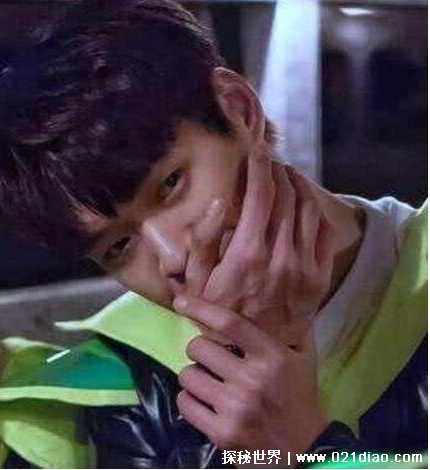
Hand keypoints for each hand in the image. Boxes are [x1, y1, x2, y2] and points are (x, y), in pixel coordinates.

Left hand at [173, 296, 326, 461]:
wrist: (305, 454)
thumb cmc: (301, 400)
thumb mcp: (304, 360)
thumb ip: (292, 329)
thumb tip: (281, 297)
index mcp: (272, 357)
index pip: (228, 323)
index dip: (200, 308)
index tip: (180, 302)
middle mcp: (252, 380)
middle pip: (198, 348)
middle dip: (199, 351)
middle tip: (210, 360)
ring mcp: (235, 408)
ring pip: (187, 375)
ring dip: (194, 377)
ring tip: (208, 382)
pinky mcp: (221, 432)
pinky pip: (185, 403)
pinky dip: (189, 400)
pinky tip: (203, 403)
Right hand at [179, 143, 335, 339]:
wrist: (252, 352)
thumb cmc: (215, 313)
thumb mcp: (194, 281)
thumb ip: (202, 241)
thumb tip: (216, 203)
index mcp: (246, 253)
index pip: (260, 196)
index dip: (259, 167)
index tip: (256, 150)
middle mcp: (279, 255)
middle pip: (286, 197)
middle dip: (277, 172)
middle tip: (268, 162)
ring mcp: (303, 266)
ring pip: (308, 209)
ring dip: (298, 185)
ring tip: (286, 176)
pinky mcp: (318, 276)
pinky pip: (323, 231)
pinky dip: (315, 208)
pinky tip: (303, 202)